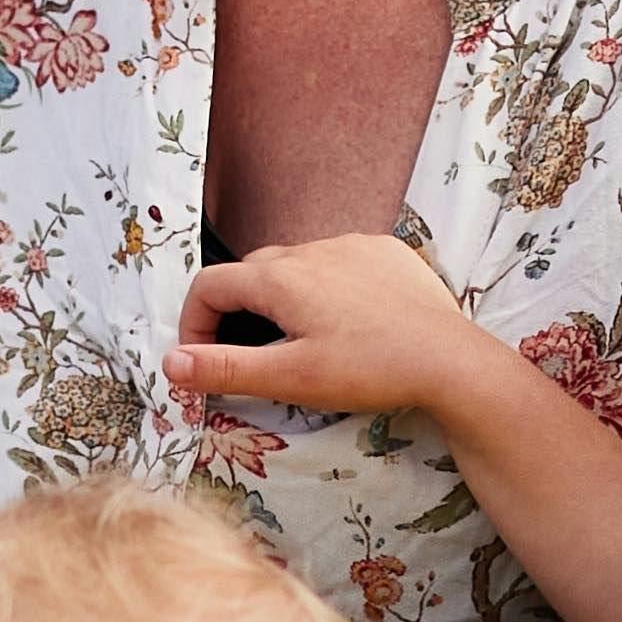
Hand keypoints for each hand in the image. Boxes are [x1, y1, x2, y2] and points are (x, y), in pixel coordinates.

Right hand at [169, 232, 515, 428]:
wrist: (451, 360)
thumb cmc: (370, 369)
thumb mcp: (290, 378)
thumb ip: (225, 368)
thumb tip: (170, 363)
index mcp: (279, 276)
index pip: (209, 285)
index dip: (192, 323)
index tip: (200, 359)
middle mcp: (310, 248)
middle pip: (250, 272)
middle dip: (235, 310)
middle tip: (247, 355)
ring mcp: (351, 244)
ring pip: (295, 264)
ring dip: (282, 296)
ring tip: (299, 341)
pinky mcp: (385, 250)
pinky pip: (338, 260)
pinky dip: (326, 285)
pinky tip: (346, 321)